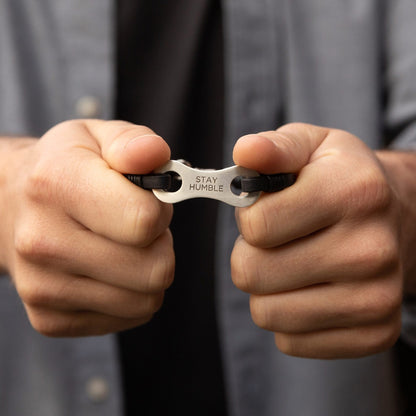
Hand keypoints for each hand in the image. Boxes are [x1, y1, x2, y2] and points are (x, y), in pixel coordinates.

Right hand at [1, 120, 173, 336]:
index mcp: (56, 185)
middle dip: (160, 245)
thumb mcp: (96, 137)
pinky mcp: (50, 319)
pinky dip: (131, 294)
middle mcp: (43, 242)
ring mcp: (43, 288)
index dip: (160, 209)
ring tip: (123, 246)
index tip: (148, 199)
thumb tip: (155, 154)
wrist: (11, 208)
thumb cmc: (64, 171)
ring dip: (148, 271)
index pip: (143, 220)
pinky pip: (129, 317)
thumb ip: (132, 143)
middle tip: (139, 227)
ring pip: (147, 301)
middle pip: (154, 270)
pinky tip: (109, 269)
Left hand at [231, 123, 402, 358]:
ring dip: (266, 288)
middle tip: (273, 241)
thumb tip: (244, 150)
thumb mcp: (310, 147)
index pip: (257, 226)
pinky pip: (290, 340)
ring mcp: (376, 298)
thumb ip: (273, 147)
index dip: (248, 217)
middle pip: (253, 273)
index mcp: (352, 193)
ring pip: (267, 313)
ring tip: (290, 263)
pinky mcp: (374, 332)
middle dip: (249, 255)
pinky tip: (308, 289)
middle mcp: (370, 249)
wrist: (396, 217)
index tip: (263, 209)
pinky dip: (287, 316)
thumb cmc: (341, 181)